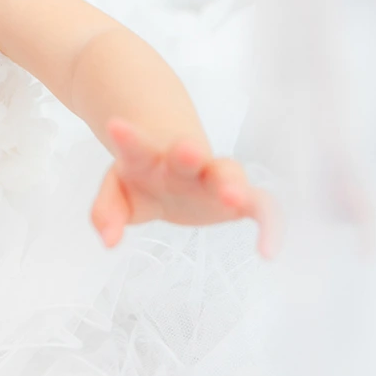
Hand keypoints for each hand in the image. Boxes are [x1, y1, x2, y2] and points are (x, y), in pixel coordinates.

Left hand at [90, 117, 279, 257]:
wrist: (178, 159)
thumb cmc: (144, 176)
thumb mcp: (117, 190)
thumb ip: (107, 211)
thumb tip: (108, 241)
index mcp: (148, 157)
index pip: (136, 145)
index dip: (127, 137)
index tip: (115, 125)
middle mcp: (183, 163)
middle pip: (187, 154)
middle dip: (187, 153)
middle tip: (188, 150)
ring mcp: (213, 176)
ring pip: (227, 173)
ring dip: (231, 182)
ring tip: (234, 197)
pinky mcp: (238, 197)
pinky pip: (261, 206)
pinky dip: (269, 224)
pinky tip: (268, 250)